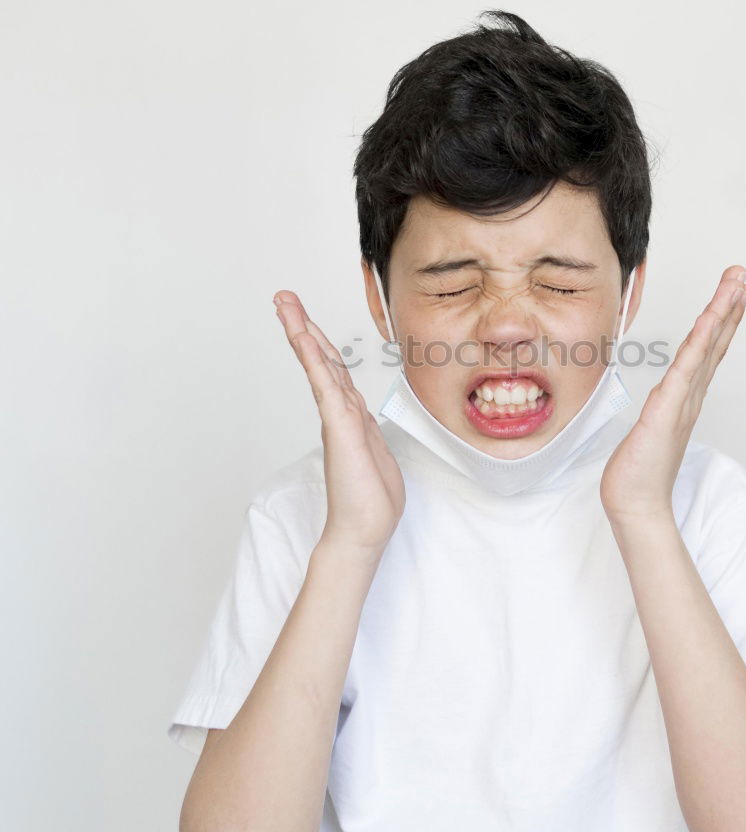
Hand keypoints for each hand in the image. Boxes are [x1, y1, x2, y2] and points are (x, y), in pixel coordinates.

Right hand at [274, 290, 404, 554]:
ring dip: (303, 332)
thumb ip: (366, 431)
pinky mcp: (339, 429)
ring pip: (320, 365)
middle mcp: (340, 413)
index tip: (304, 319)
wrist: (364, 533)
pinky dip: (314, 359)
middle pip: (321, 359)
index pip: (334, 371)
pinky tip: (302, 337)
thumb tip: (361, 418)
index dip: (320, 343)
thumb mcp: (376, 454)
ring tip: (285, 304)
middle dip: (303, 326)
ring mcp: (338, 419)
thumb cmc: (371, 502)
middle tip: (283, 298)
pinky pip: (326, 385)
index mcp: (350, 417)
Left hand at [600, 266, 745, 529]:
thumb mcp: (650, 429)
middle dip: (728, 307)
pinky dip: (700, 343)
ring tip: (736, 285)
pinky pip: (685, 369)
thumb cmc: (639, 472)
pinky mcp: (667, 411)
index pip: (707, 352)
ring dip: (720, 314)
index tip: (733, 294)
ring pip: (705, 349)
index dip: (721, 321)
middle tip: (742, 276)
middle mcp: (689, 396)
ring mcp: (681, 402)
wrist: (636, 505)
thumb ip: (662, 411)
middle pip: (714, 343)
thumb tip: (665, 399)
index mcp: (684, 398)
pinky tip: (709, 321)